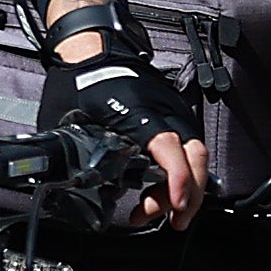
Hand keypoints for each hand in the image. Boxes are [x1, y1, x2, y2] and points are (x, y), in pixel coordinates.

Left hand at [48, 51, 209, 232]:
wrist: (94, 49)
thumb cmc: (83, 79)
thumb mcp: (74, 122)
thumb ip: (83, 155)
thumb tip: (75, 186)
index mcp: (142, 116)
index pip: (172, 151)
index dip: (177, 182)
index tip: (173, 206)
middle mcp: (165, 115)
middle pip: (196, 158)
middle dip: (189, 196)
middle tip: (173, 221)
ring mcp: (173, 115)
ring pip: (196, 156)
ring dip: (186, 189)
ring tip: (165, 213)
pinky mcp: (172, 117)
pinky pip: (187, 149)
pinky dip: (181, 174)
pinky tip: (165, 191)